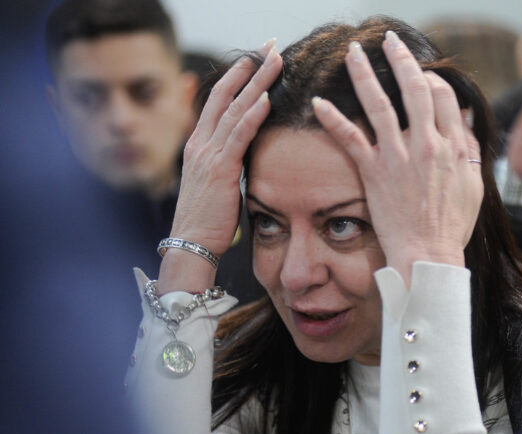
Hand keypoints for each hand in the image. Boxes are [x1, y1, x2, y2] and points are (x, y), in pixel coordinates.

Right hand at [158, 40, 282, 292]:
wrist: (190, 245)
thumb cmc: (207, 219)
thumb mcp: (216, 182)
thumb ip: (228, 161)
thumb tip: (246, 151)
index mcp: (199, 144)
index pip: (219, 99)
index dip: (238, 76)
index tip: (257, 57)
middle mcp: (201, 143)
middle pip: (227, 94)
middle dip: (250, 67)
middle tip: (270, 45)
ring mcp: (208, 154)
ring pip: (235, 109)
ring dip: (258, 82)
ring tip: (276, 60)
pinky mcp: (220, 170)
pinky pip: (238, 136)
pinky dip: (252, 115)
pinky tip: (266, 98)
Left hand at [313, 31, 483, 286]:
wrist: (429, 254)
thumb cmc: (452, 225)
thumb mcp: (474, 184)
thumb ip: (467, 148)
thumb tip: (463, 119)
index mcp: (453, 145)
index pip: (443, 96)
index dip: (431, 79)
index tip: (421, 73)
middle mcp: (426, 144)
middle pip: (414, 89)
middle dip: (401, 60)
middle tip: (390, 42)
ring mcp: (398, 156)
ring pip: (380, 105)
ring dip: (364, 74)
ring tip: (353, 53)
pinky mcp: (374, 172)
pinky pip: (350, 139)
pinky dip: (333, 119)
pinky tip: (318, 102)